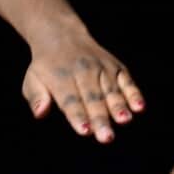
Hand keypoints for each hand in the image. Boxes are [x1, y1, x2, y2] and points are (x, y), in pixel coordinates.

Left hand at [22, 30, 144, 143]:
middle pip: (92, 98)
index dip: (77, 115)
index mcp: (60, 77)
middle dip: (100, 118)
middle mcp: (83, 71)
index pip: (70, 100)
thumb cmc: (46, 67)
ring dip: (118, 106)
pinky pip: (127, 81)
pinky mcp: (117, 67)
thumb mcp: (33, 78)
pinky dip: (134, 93)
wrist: (62, 36)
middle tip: (106, 137)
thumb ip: (36, 96)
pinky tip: (139, 107)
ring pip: (111, 91)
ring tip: (123, 120)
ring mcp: (102, 68)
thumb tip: (40, 113)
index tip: (84, 131)